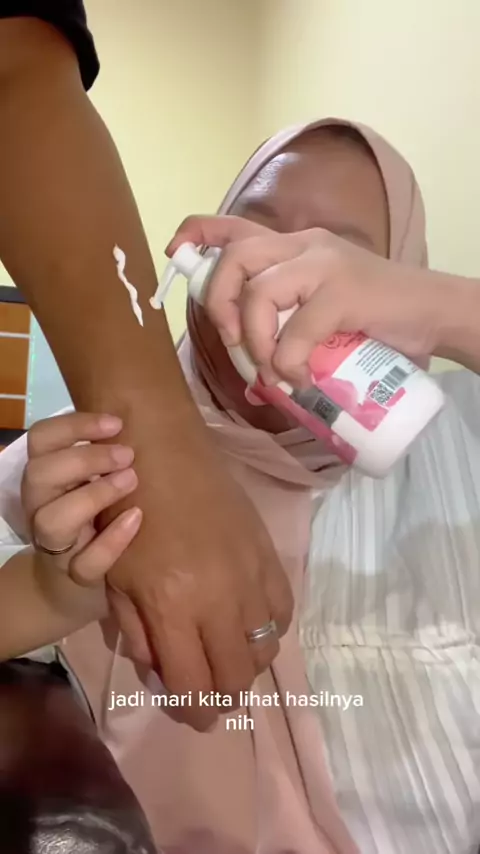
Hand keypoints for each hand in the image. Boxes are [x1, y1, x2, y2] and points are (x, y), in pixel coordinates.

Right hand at [21, 412, 141, 581]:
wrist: (77, 586)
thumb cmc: (97, 517)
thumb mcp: (96, 481)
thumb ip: (107, 454)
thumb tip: (148, 415)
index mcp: (45, 475)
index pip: (41, 438)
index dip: (74, 424)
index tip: (116, 423)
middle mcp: (41, 506)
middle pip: (40, 473)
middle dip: (85, 458)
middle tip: (127, 455)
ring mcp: (55, 543)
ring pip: (53, 519)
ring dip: (94, 495)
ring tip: (131, 481)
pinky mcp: (75, 576)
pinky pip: (85, 563)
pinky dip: (112, 541)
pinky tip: (136, 519)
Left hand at [104, 420, 292, 732]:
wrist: (164, 454)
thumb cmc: (127, 512)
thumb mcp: (117, 580)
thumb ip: (141, 634)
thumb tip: (165, 673)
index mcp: (174, 607)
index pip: (195, 685)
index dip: (195, 713)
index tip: (194, 717)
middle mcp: (220, 599)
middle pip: (237, 677)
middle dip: (224, 698)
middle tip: (212, 695)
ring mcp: (251, 576)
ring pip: (266, 650)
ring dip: (247, 665)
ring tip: (229, 658)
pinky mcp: (270, 555)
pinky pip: (284, 612)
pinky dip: (269, 630)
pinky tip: (250, 623)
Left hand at [168, 215, 442, 385]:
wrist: (436, 314)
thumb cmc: (379, 318)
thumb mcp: (324, 312)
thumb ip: (289, 329)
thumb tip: (255, 378)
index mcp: (296, 246)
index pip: (235, 227)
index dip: (198, 235)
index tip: (174, 252)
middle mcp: (306, 245)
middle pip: (235, 257)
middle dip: (217, 303)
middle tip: (232, 342)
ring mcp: (325, 265)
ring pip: (258, 291)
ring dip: (254, 340)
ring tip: (272, 369)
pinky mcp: (345, 291)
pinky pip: (296, 330)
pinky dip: (288, 362)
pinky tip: (299, 378)